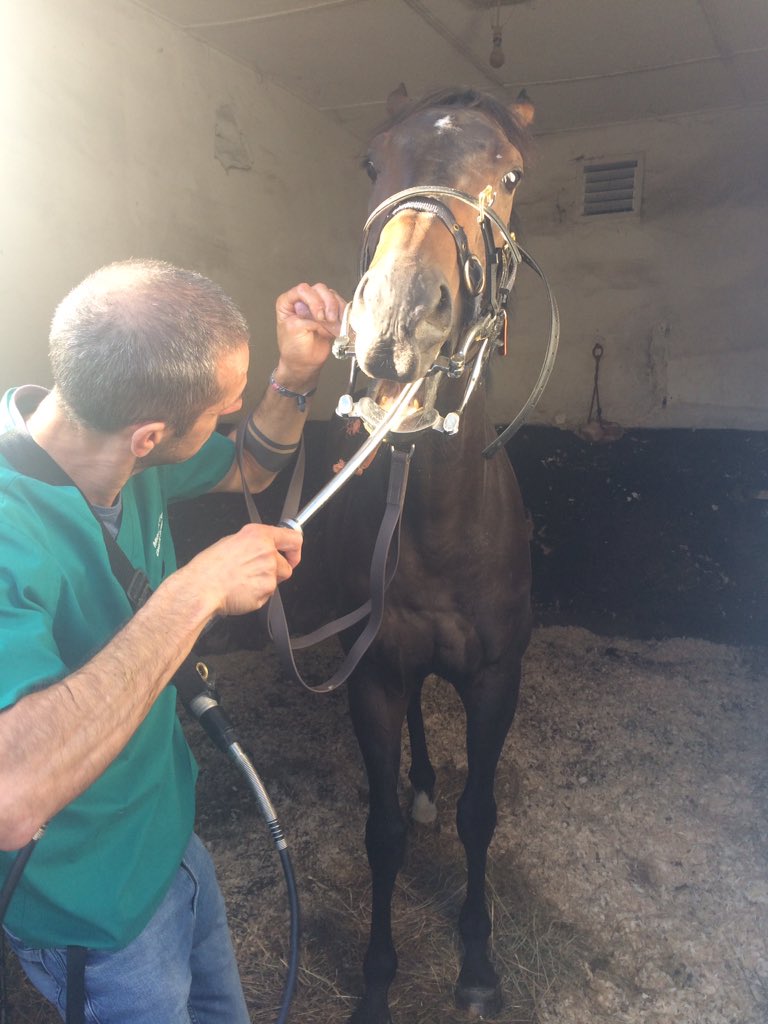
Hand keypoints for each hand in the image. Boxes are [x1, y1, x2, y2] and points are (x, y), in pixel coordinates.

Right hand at [179, 524, 302, 617]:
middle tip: (257, 573)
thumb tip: (262, 547)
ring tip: (243, 581)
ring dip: (265, 583)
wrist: (201, 588)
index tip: (292, 554)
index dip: (295, 549)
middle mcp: (267, 553)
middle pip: (287, 566)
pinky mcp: (266, 591)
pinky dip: (258, 594)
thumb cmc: (209, 567)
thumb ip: (253, 543)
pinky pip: (267, 594)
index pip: (294, 538)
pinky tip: (242, 590)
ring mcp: (269, 573)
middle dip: (276, 571)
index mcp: (259, 536)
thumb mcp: (231, 541)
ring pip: (277, 581)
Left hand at [275, 282, 346, 388]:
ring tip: (334, 324)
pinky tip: (340, 324)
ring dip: (335, 309)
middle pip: (319, 289)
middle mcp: (303, 301)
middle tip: (328, 319)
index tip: (318, 316)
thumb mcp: (294, 330)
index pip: (302, 290)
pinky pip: (339, 306)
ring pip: (331, 296)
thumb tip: (320, 313)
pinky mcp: (329, 313)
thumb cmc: (294, 349)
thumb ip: (305, 318)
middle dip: (326, 303)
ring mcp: (317, 306)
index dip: (313, 300)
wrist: (305, 363)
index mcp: (288, 302)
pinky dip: (342, 314)